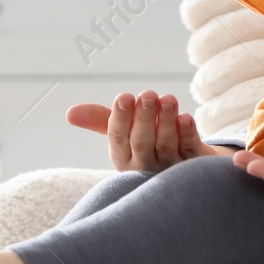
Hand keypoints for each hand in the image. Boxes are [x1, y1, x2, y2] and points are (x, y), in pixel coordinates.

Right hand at [65, 91, 229, 172]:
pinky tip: (186, 118)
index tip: (124, 96)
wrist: (184, 167)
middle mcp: (145, 166)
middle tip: (147, 94)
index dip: (121, 118)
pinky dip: (187, 135)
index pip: (118, 138)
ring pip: (167, 145)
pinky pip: (189, 151)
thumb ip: (100, 120)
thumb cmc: (146, 143)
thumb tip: (69, 113)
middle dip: (144, 118)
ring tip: (168, 98)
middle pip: (142, 143)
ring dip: (167, 121)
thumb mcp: (123, 132)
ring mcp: (170, 169)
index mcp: (123, 158)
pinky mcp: (194, 167)